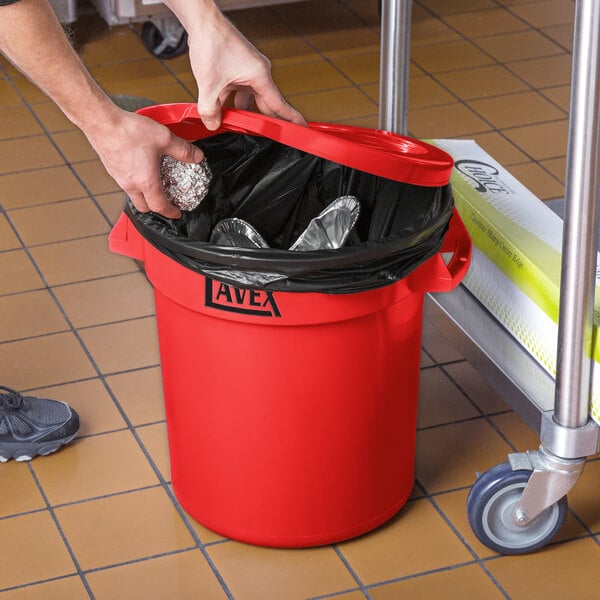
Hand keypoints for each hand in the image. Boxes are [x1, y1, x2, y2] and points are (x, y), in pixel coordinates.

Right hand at [84, 109, 203, 218]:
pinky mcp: (111, 168)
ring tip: (155, 185)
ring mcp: (118, 178)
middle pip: (144, 207)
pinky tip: (140, 169)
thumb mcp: (165, 139)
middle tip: (166, 203)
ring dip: (145, 195)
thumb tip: (196, 156)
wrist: (102, 121)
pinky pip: (125, 183)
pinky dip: (135, 184)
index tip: (176, 213)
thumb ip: (183, 150)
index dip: (171, 212)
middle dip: (157, 208)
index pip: (160, 207)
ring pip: (133, 195)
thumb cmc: (128, 131)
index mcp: (146, 183)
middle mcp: (130, 184)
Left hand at [186, 10, 305, 130]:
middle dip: (263, 120)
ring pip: (249, 98)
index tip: (302, 128)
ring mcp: (248, 71)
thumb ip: (210, 109)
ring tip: (235, 122)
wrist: (202, 21)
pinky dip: (231, 99)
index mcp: (260, 76)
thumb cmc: (212, 42)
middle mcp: (258, 73)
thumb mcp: (209, 84)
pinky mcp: (237, 69)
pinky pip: (239, 90)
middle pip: (265, 104)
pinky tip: (220, 107)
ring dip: (242, 110)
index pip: (280, 104)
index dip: (292, 119)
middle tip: (264, 136)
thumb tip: (213, 124)